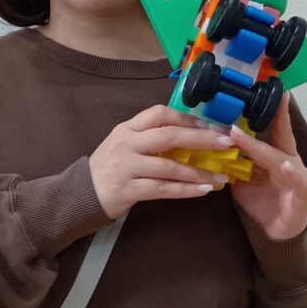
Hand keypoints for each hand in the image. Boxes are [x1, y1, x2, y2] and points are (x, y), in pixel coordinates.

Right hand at [89, 105, 232, 219]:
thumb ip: (149, 136)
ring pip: (169, 167)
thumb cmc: (109, 167)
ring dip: (198, 172)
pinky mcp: (128, 189)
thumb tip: (189, 133)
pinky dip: (185, 190)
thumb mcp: (124, 143)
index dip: (187, 117)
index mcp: (127, 128)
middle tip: (225, 142)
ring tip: (220, 177)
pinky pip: (162, 190)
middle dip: (201, 138)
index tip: (210, 124)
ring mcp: (126, 167)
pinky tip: (202, 191)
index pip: (159, 114)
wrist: (81, 193)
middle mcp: (126, 144)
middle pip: (169, 136)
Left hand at [228, 92, 306, 239]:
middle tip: (240, 110)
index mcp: (276, 155)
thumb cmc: (260, 202)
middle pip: (276, 139)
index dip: (275, 109)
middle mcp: (290, 162)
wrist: (273, 234)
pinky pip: (298, 182)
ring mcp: (298, 178)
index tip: (275, 87)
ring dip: (263, 148)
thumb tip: (211, 138)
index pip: (276, 128)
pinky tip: (286, 165)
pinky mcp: (302, 196)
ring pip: (281, 158)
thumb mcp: (242, 176)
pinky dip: (292, 173)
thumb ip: (233, 158)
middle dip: (260, 124)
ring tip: (243, 137)